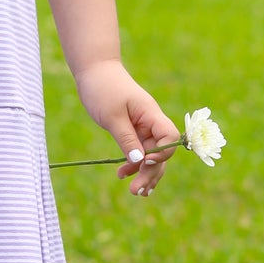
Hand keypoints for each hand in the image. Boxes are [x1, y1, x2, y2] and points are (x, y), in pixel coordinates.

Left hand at [76, 59, 181, 197]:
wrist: (94, 70)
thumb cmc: (103, 88)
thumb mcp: (113, 116)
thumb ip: (127, 139)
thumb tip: (140, 162)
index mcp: (151, 115)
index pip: (169, 138)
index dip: (162, 154)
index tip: (145, 162)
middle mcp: (151, 122)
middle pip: (161, 153)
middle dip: (150, 173)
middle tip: (136, 192)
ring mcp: (142, 127)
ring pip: (150, 155)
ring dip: (144, 173)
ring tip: (135, 192)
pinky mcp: (132, 130)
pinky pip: (138, 151)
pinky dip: (133, 164)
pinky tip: (123, 175)